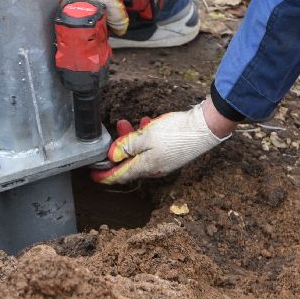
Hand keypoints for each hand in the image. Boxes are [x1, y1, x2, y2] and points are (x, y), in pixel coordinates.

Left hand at [91, 100, 231, 184]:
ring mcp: (164, 162)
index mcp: (146, 167)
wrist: (205, 127)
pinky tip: (145, 123)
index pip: (120, 175)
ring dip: (130, 140)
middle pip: (129, 163)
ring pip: (140, 153)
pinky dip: (144, 138)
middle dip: (116, 151)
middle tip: (107, 140)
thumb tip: (112, 157)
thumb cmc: (176, 132)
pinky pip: (152, 149)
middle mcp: (154, 169)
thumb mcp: (147, 136)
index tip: (94, 175)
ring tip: (124, 123)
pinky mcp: (171, 153)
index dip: (105, 175)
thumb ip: (127, 146)